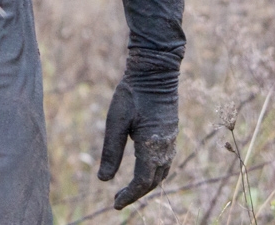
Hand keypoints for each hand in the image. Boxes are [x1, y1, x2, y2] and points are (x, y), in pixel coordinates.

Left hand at [97, 73, 177, 209]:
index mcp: (151, 146)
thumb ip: (111, 151)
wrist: (155, 71)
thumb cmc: (132, 94)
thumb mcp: (116, 121)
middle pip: (153, 181)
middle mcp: (165, 147)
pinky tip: (145, 168)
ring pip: (162, 172)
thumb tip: (103, 180)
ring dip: (147, 183)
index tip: (115, 204)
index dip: (129, 195)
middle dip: (137, 193)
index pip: (142, 182)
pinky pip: (165, 160)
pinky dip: (155, 171)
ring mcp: (170, 139)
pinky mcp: (170, 132)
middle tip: (119, 200)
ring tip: (131, 189)